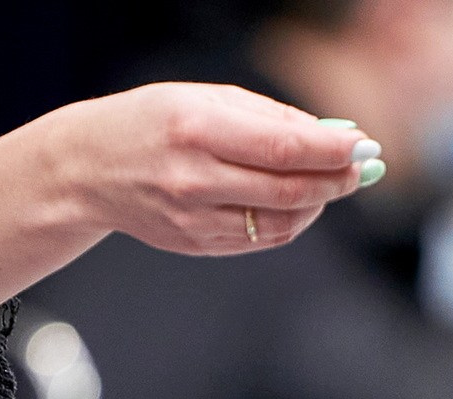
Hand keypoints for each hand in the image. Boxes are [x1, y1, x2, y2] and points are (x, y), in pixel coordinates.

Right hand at [44, 83, 377, 255]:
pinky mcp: (196, 245)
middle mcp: (194, 179)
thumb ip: (267, 117)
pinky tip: (300, 203)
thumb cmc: (152, 123)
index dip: (332, 150)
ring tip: (333, 183)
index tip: (365, 145)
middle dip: (336, 180)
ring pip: (281, 222)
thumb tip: (330, 133)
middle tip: (363, 168)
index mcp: (196, 130)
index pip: (282, 147)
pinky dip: (292, 222)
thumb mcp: (203, 98)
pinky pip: (261, 239)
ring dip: (318, 205)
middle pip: (288, 191)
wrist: (88, 170)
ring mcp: (195, 220)